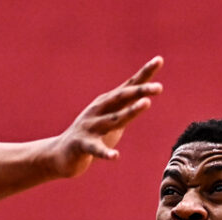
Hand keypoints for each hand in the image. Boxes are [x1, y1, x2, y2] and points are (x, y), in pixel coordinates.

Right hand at [45, 57, 163, 179]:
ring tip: (146, 104)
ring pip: (113, 119)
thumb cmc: (91, 137)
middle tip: (159, 87)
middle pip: (122, 98)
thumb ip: (126, 110)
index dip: (144, 74)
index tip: (159, 60)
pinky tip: (115, 156)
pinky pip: (96, 149)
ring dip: (130, 112)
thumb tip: (144, 99)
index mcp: (107, 103)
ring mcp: (90, 126)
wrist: (61, 154)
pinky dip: (105, 152)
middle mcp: (99, 110)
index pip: (128, 86)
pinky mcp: (83, 145)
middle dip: (140, 91)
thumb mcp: (110, 121)